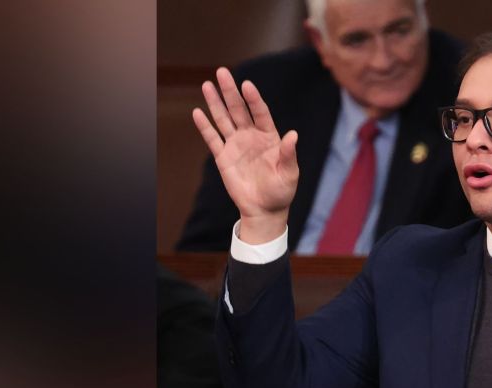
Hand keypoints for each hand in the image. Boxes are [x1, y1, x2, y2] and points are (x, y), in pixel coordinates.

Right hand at [192, 67, 297, 240]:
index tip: (247, 85)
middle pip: (239, 110)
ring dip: (215, 103)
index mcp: (270, 137)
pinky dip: (205, 127)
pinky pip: (212, 139)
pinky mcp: (223, 157)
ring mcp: (236, 145)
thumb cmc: (281, 192)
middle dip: (230, 91)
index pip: (261, 113)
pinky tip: (197, 112)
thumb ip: (289, 154)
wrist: (264, 210)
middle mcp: (251, 136)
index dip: (254, 99)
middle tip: (222, 72)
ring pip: (224, 119)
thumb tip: (293, 135)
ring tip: (207, 84)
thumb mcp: (289, 174)